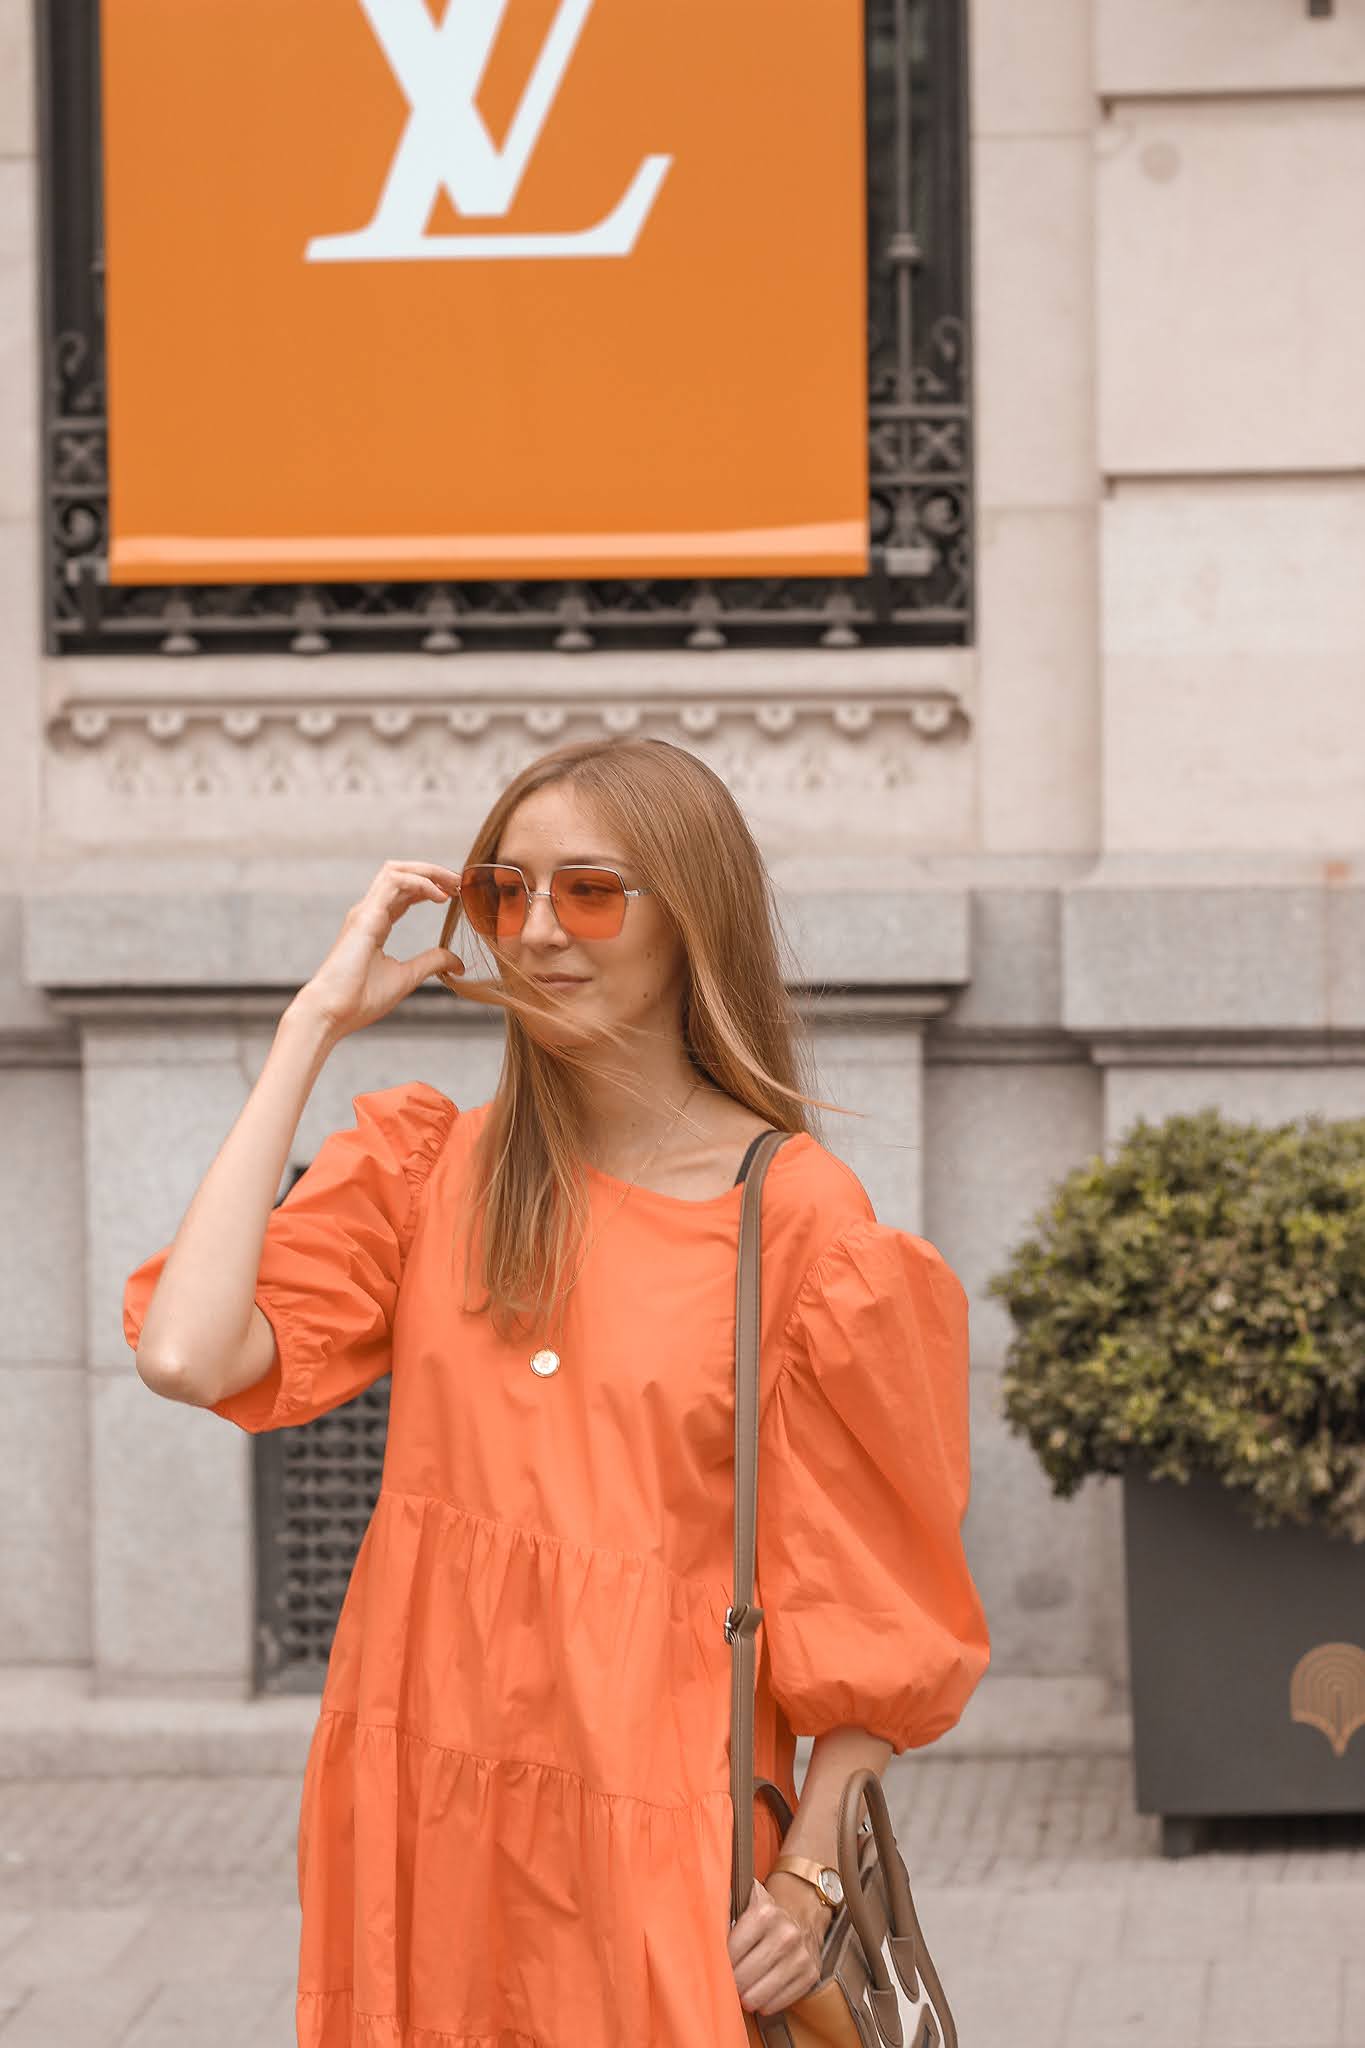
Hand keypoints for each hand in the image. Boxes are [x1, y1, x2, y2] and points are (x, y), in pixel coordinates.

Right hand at [285, 860, 465, 1042]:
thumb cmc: (360, 999)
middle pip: (400, 873)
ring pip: (395, 871)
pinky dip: (419, 883)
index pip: (404, 892)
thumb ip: (431, 963)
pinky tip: (439, 896)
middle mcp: (369, 912)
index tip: (456, 895)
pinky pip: (393, 882)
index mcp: (375, 924)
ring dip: (427, 871)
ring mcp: (364, 911)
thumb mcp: (407, 977)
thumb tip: (457, 963)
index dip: (430, 887)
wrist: (332, 1012)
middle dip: (432, 872)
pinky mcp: (365, 916)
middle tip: (459, 882)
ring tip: (453, 883)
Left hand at [727, 1876, 826, 2018]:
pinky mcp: (810, 1974)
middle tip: (727, 1979)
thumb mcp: (744, 1899)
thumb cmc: (764, 1913)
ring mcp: (800, 1956)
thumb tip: (692, 1916)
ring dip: (746, 1997)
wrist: (802, 1915)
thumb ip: (722, 1906)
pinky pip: (778, 2004)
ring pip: (759, 1996)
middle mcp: (786, 1933)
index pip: (730, 1951)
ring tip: (742, 1988)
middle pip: (743, 1977)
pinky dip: (765, 2004)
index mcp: (765, 1912)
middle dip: (731, 1982)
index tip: (714, 1963)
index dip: (718, 1962)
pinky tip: (760, 1993)